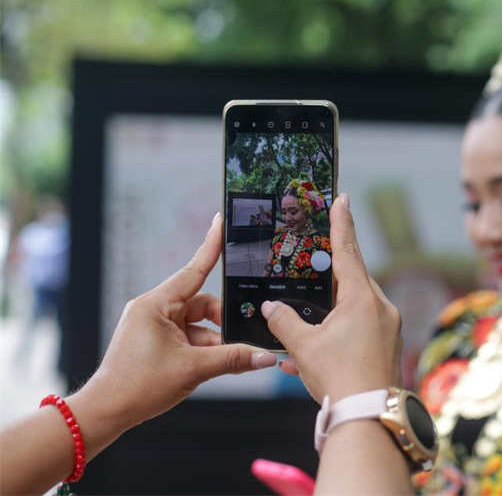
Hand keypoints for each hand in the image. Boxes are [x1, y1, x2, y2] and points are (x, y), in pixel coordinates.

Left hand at [74, 213, 276, 432]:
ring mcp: (154, 325)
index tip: (222, 221)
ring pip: (198, 323)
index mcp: (156, 304)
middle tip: (241, 340)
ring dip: (213, 341)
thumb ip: (233, 359)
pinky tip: (210, 365)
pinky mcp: (155, 340)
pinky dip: (202, 349)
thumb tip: (264, 356)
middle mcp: (153, 309)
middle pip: (202, 304)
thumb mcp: (193, 370)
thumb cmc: (137, 386)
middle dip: (222, 322)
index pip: (194, 270)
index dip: (211, 245)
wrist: (106, 411)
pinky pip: (188, 336)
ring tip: (220, 362)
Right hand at [263, 194, 402, 403]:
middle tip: (316, 262)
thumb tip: (271, 307)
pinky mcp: (389, 346)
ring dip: (334, 307)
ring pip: (357, 305)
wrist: (369, 417)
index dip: (341, 222)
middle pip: (353, 279)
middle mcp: (381, 307)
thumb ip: (284, 322)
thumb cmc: (339, 378)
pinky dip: (341, 330)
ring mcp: (388, 327)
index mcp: (362, 298)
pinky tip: (320, 348)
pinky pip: (362, 327)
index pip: (347, 249)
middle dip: (332, 273)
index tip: (342, 198)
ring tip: (312, 317)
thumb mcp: (303, 348)